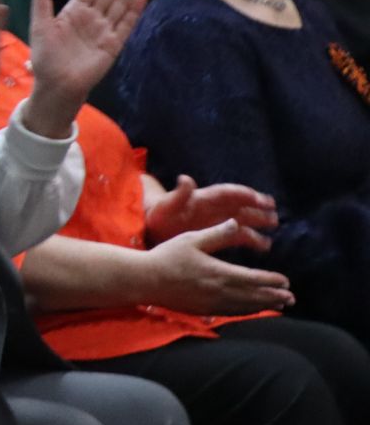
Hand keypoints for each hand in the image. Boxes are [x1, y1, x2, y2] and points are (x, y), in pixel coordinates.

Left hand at [24, 0, 147, 134]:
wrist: (57, 86)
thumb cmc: (45, 58)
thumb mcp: (40, 25)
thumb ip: (42, 0)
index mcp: (74, 10)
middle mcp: (92, 17)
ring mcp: (104, 30)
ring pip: (121, 2)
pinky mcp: (114, 44)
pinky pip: (126, 24)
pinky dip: (134, 10)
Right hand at [141, 220, 293, 315]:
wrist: (145, 280)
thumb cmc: (167, 257)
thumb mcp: (192, 239)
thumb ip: (216, 234)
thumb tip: (236, 223)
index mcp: (218, 272)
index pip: (253, 279)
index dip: (271, 281)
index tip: (285, 281)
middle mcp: (219, 291)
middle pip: (253, 296)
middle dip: (274, 296)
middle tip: (291, 298)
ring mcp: (211, 303)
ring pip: (244, 306)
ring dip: (264, 306)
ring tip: (279, 306)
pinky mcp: (203, 309)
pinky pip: (231, 312)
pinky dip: (246, 311)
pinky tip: (252, 310)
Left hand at [145, 174, 277, 245]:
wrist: (150, 226)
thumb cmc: (157, 214)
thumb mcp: (165, 205)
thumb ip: (177, 195)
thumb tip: (185, 178)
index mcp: (202, 199)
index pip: (226, 193)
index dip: (243, 194)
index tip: (259, 198)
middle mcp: (213, 208)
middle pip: (238, 204)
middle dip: (256, 205)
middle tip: (273, 210)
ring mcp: (216, 220)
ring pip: (241, 219)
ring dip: (257, 220)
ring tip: (274, 224)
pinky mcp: (216, 233)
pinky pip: (237, 235)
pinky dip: (251, 239)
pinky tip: (264, 245)